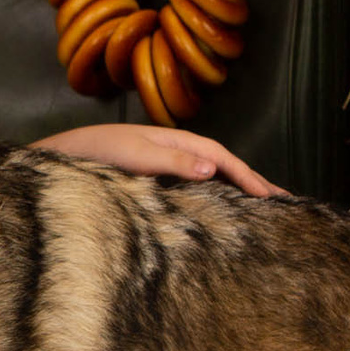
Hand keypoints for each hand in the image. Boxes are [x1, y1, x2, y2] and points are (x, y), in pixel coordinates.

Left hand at [34, 124, 285, 196]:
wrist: (64, 158)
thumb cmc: (97, 153)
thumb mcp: (137, 156)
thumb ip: (174, 162)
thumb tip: (214, 169)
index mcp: (177, 141)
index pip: (222, 158)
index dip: (248, 177)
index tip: (272, 197)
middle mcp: (176, 151)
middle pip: (224, 165)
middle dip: (253, 181)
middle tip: (284, 201)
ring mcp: (167, 165)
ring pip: (212, 176)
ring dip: (238, 189)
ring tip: (262, 206)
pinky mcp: (156, 180)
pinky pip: (196, 187)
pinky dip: (216, 195)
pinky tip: (222, 209)